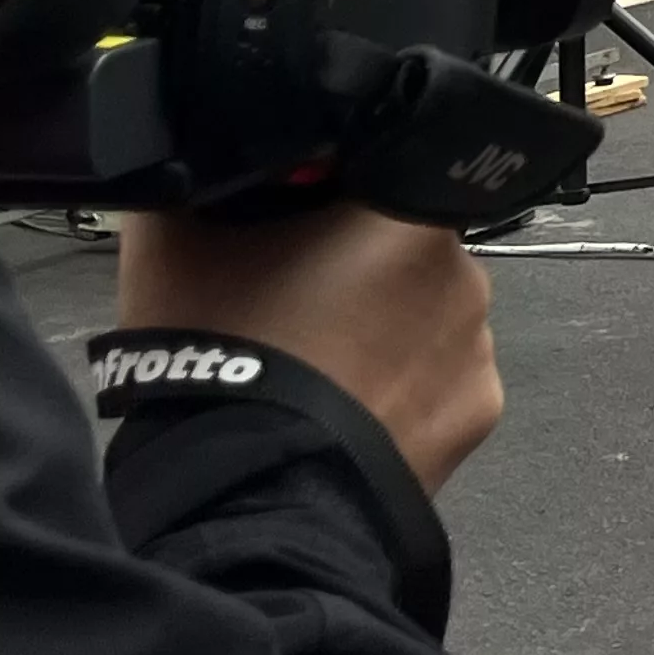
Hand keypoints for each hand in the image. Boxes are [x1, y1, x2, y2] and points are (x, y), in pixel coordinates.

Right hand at [117, 204, 503, 495]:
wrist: (249, 494)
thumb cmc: (220, 356)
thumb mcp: (173, 246)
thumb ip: (199, 184)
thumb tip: (202, 160)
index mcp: (411, 214)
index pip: (377, 173)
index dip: (329, 197)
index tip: (288, 224)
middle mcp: (467, 271)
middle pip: (403, 251)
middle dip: (357, 270)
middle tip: (290, 308)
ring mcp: (480, 346)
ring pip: (425, 318)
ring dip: (384, 331)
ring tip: (314, 369)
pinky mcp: (479, 412)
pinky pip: (440, 382)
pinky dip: (403, 390)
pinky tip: (347, 409)